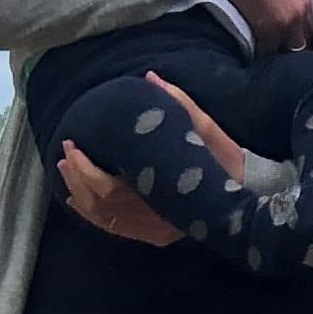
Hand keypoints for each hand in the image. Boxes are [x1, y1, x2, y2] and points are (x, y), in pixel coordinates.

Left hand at [52, 76, 247, 247]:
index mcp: (162, 197)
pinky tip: (78, 199)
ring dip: (79, 194)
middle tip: (66, 153)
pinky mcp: (154, 235)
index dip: (85, 169)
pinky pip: (114, 229)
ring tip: (66, 169)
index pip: (109, 189)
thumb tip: (150, 77)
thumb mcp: (206, 131)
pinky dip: (91, 214)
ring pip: (104, 220)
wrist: (246, 200)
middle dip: (77, 178)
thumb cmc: (226, 164)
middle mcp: (154, 222)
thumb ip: (178, 104)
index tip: (73, 145)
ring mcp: (153, 232)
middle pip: (101, 206)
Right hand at [196, 0, 310, 49]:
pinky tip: (244, 47)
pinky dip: (255, 51)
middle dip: (284, 48)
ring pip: (283, 51)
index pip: (305, 28)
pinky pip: (265, 52)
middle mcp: (301, 8)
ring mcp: (288, 20)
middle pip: (299, 44)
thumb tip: (271, 10)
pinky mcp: (270, 29)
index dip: (290, 37)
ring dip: (270, 51)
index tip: (276, 40)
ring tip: (254, 49)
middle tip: (266, 48)